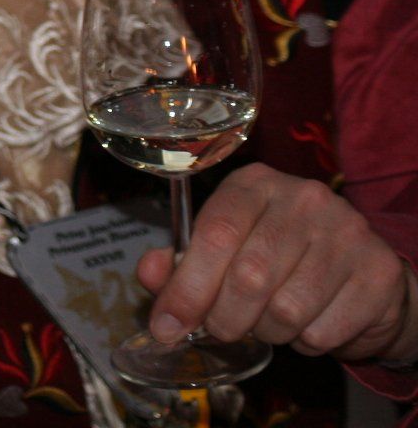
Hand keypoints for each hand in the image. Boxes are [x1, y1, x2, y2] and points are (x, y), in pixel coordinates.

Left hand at [140, 163, 417, 362]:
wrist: (359, 276)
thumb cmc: (278, 260)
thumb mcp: (225, 250)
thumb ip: (182, 262)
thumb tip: (150, 274)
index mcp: (254, 184)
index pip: (214, 234)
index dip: (187, 288)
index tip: (167, 326)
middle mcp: (303, 198)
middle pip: (249, 277)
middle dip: (225, 318)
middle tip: (222, 330)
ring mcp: (347, 231)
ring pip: (286, 310)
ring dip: (268, 332)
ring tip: (269, 322)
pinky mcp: (378, 272)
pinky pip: (324, 331)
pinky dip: (307, 343)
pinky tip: (309, 324)